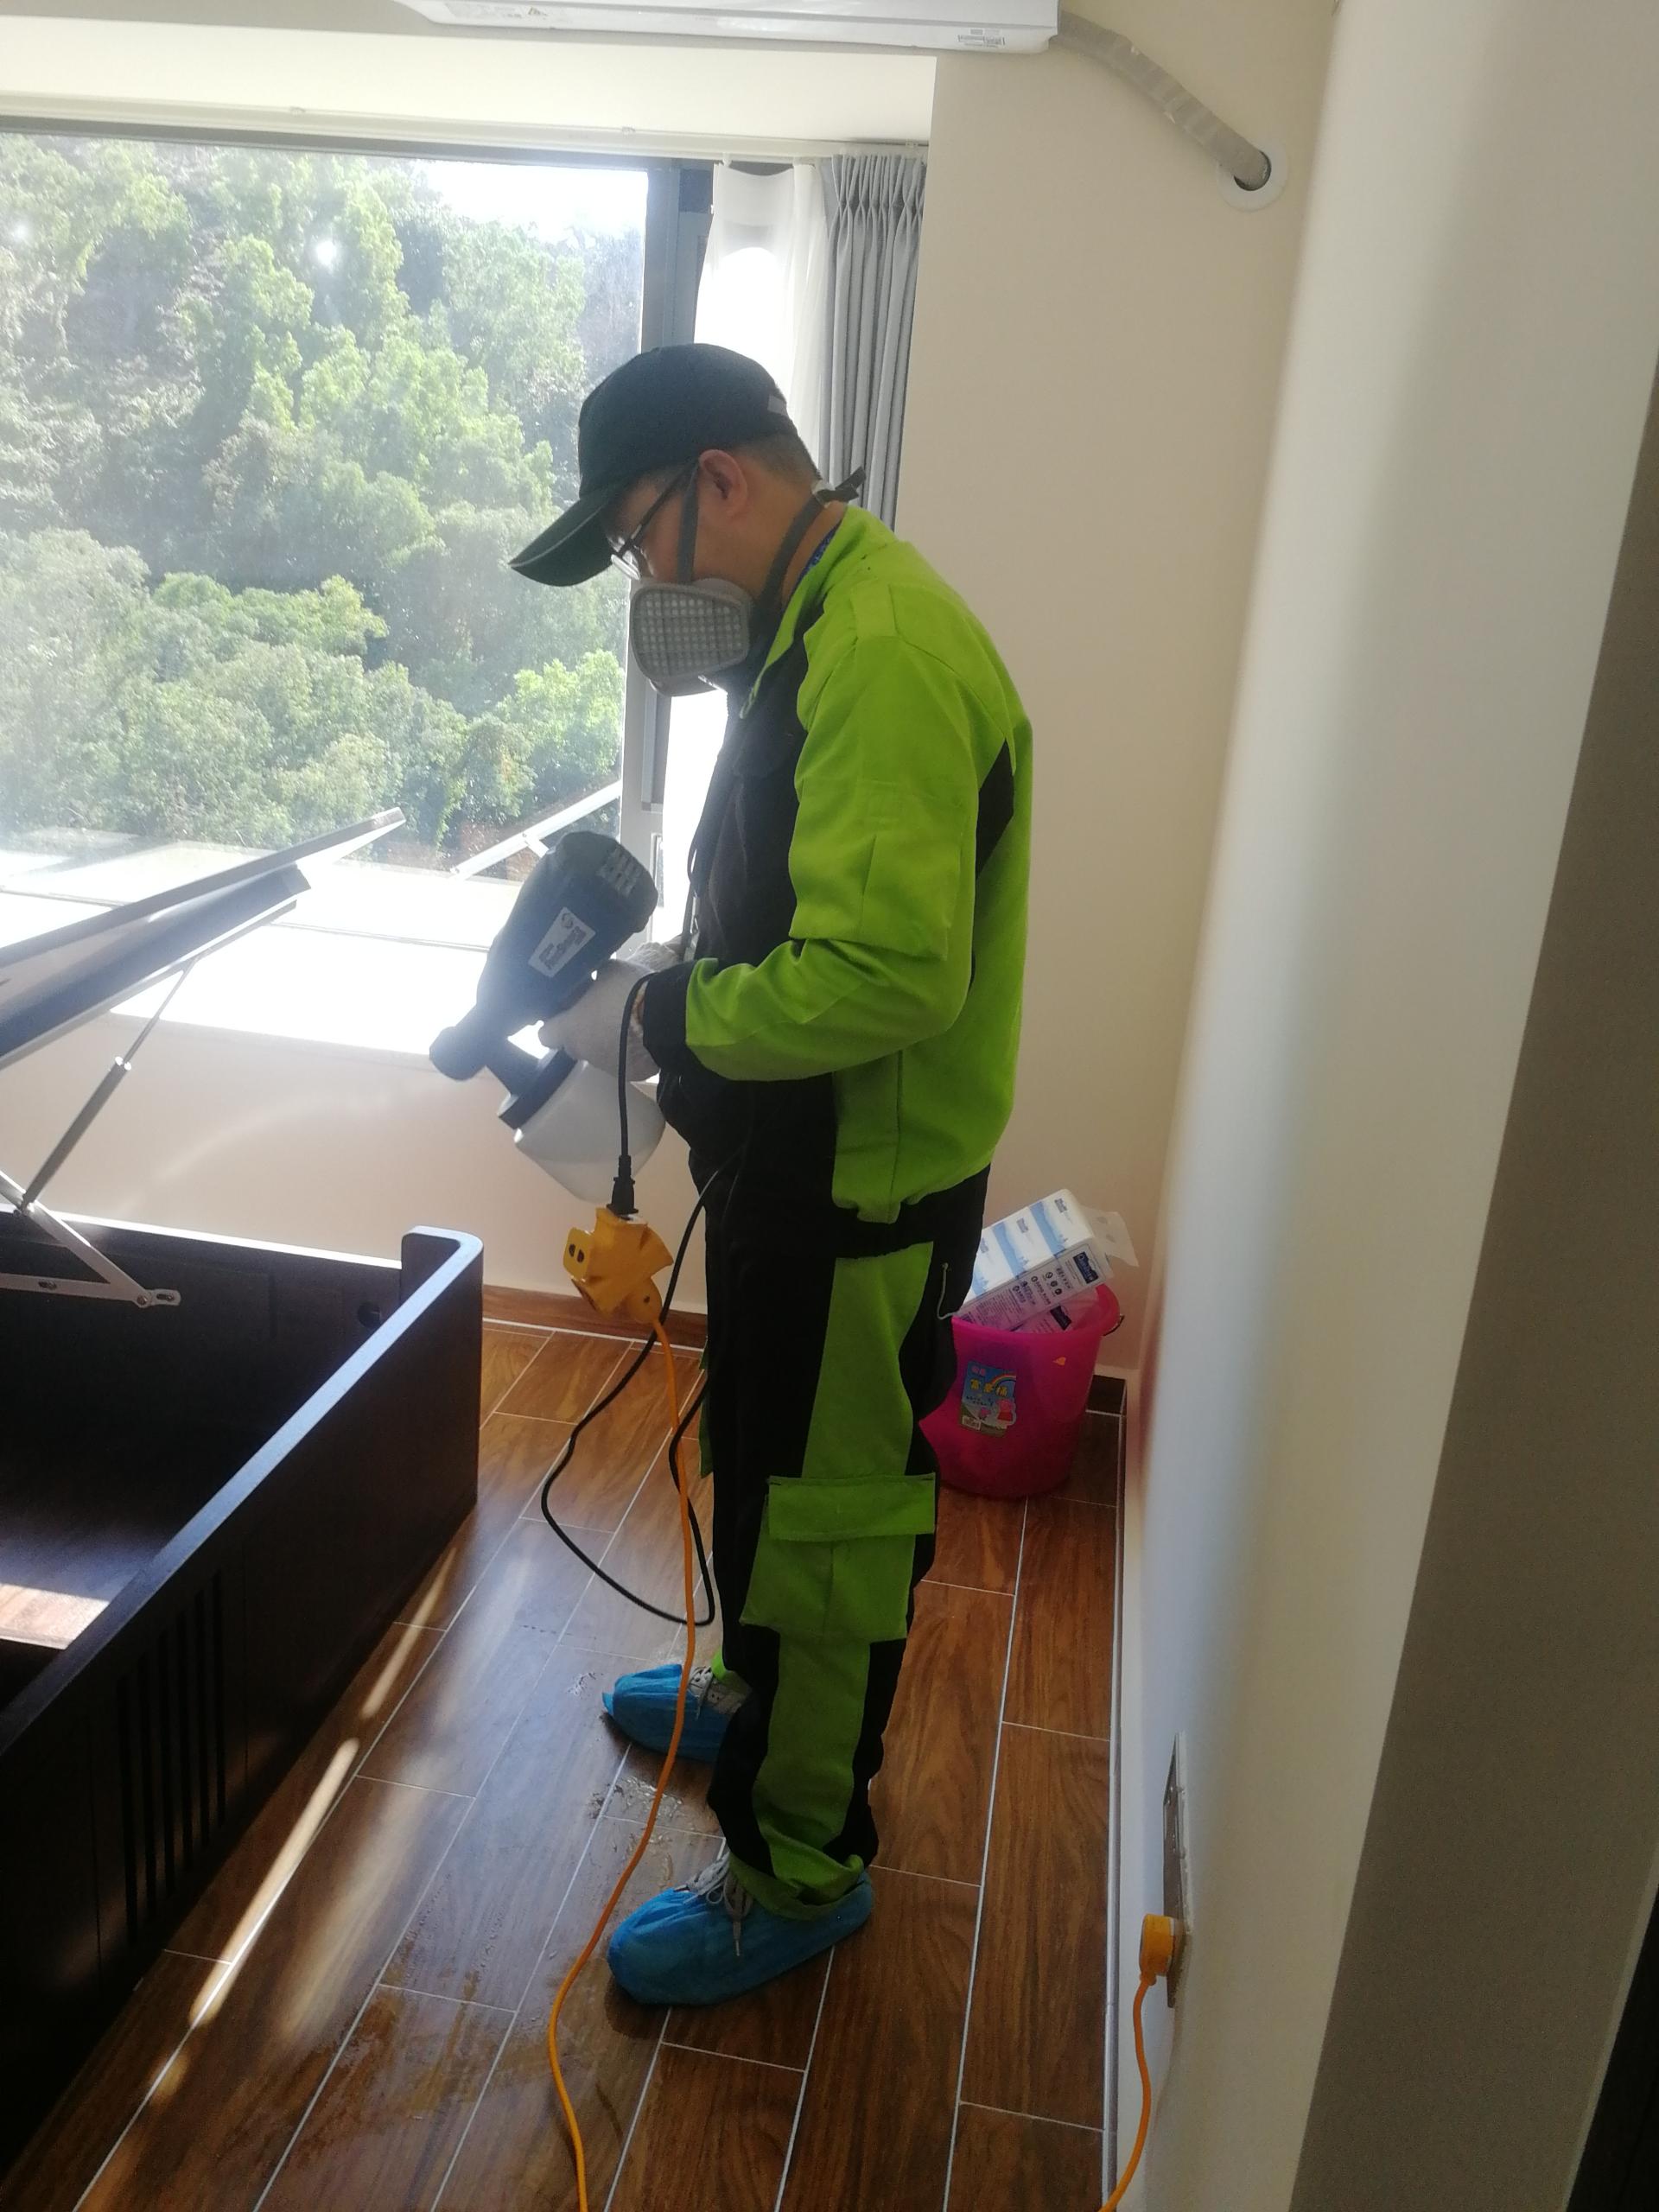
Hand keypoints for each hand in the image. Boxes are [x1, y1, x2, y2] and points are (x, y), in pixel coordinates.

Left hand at [539, 959, 657, 1080]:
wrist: (666, 1018)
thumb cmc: (628, 992)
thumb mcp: (609, 970)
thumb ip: (595, 976)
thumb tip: (595, 973)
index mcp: (571, 1029)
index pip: (546, 1035)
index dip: (554, 1023)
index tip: (565, 1013)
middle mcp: (584, 1052)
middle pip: (574, 1044)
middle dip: (584, 1030)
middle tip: (600, 1013)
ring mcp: (608, 1066)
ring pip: (600, 1053)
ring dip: (608, 1040)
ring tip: (627, 1023)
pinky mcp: (631, 1074)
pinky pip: (624, 1062)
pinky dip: (629, 1051)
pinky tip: (642, 1036)